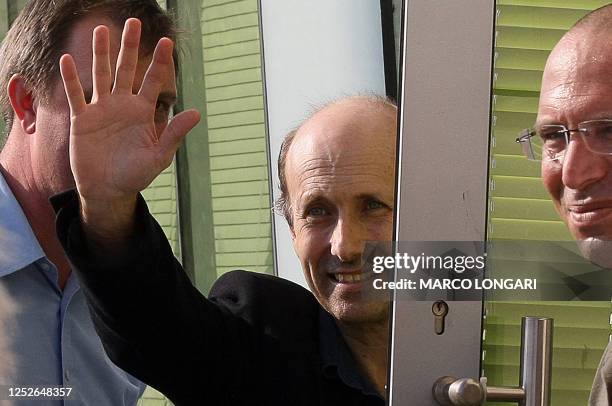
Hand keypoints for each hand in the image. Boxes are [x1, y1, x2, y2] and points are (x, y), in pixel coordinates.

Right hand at [60, 18, 199, 206]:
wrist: (108, 189)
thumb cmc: (136, 174)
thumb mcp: (159, 156)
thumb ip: (174, 133)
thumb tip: (196, 113)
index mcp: (143, 111)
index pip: (153, 80)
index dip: (160, 61)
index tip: (166, 42)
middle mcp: (123, 105)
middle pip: (126, 69)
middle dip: (130, 46)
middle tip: (134, 22)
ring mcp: (102, 110)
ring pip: (101, 75)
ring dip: (101, 53)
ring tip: (101, 30)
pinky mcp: (83, 120)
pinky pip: (76, 95)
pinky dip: (71, 79)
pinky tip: (67, 59)